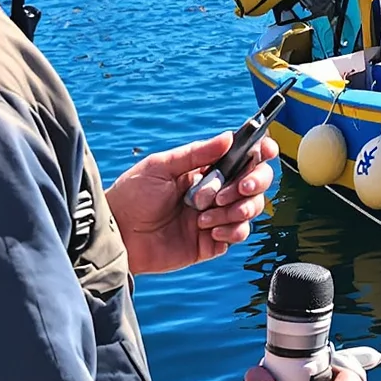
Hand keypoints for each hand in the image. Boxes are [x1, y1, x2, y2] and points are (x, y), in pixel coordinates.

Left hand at [106, 131, 278, 275]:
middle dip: (253, 182)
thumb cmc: (132, 196)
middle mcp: (216, 191)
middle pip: (256, 182)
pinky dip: (231, 229)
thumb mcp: (161, 167)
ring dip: (236, 208)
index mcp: (206, 169)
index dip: (260, 153)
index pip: (244, 157)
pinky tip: (208, 229)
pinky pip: (239, 234)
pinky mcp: (211, 242)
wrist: (116, 235)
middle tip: (234, 189)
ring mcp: (215, 216)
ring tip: (206, 214)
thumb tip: (228, 137)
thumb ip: (196, 153)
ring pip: (251, 208)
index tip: (265, 151)